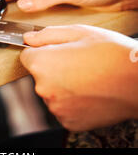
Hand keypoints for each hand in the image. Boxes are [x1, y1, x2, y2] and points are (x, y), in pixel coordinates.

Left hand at [20, 25, 137, 130]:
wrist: (137, 82)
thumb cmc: (111, 53)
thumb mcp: (79, 32)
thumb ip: (48, 34)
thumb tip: (28, 39)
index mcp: (43, 64)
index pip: (26, 56)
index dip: (41, 50)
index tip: (57, 50)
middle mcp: (44, 89)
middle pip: (39, 74)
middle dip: (52, 67)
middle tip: (78, 61)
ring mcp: (57, 108)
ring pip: (52, 91)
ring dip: (62, 84)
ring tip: (87, 75)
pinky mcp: (69, 122)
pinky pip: (63, 107)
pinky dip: (72, 100)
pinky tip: (89, 90)